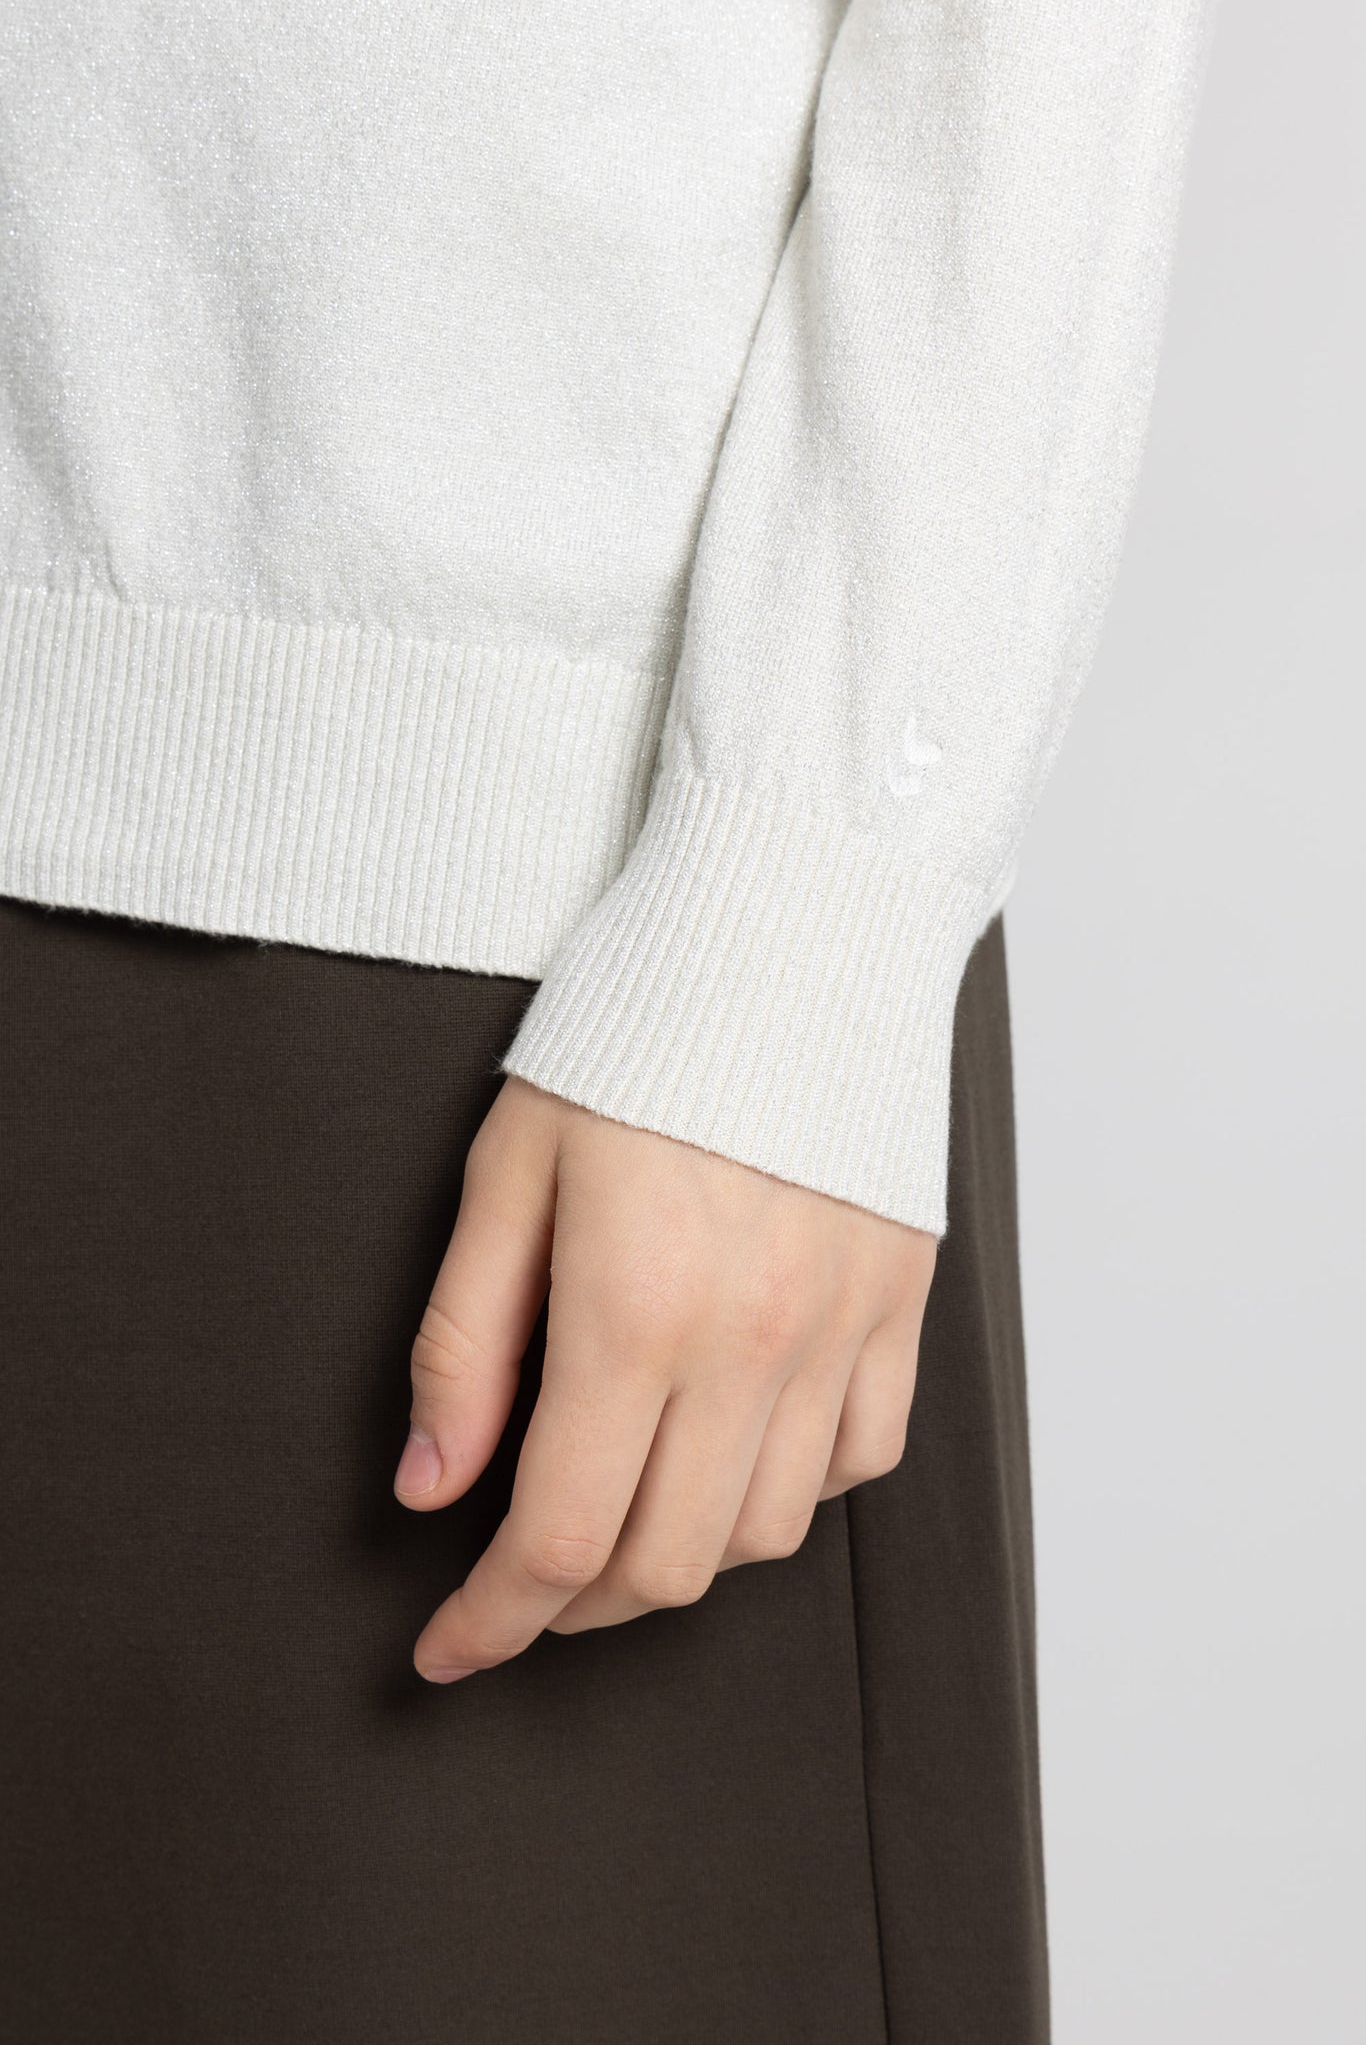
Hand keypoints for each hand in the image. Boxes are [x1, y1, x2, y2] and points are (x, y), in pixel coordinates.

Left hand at [394, 1076, 936, 1681]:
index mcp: (632, 1311)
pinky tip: (735, 1449)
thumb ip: (464, 1342)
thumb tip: (429, 1488)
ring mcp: (839, 1330)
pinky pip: (860, 1460)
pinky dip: (789, 1491)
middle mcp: (749, 1344)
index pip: (557, 1536)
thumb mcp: (508, 1170)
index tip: (446, 1648)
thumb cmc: (632, 1035)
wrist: (791, 930)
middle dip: (572, 1605)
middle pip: (663, 1565)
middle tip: (521, 1579)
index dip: (490, 1621)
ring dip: (678, 1557)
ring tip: (623, 1510)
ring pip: (764, 1535)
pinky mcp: (898, 1304)